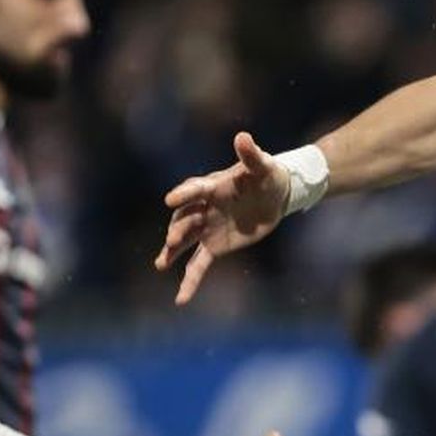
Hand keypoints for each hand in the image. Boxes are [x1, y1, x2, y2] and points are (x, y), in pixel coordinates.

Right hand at [154, 132, 289, 304]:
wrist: (275, 195)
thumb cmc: (267, 175)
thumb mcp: (263, 166)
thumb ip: (251, 154)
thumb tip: (242, 136)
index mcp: (212, 186)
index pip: (194, 189)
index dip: (184, 194)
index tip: (170, 199)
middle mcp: (203, 208)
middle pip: (186, 218)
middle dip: (178, 228)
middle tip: (173, 239)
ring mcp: (206, 228)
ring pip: (185, 242)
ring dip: (172, 252)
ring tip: (160, 264)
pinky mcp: (214, 246)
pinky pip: (198, 264)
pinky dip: (189, 280)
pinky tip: (180, 299)